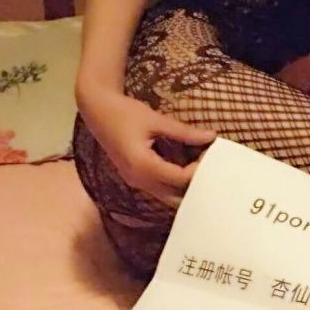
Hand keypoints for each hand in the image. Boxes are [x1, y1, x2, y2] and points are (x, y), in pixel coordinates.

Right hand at [76, 89, 216, 208]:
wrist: (97, 111)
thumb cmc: (125, 112)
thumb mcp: (157, 120)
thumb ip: (184, 132)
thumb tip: (211, 136)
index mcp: (143, 166)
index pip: (180, 178)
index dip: (199, 169)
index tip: (210, 154)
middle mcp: (138, 180)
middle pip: (176, 198)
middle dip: (195, 186)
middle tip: (210, 169)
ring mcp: (136, 182)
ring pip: (168, 198)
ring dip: (185, 188)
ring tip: (200, 170)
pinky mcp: (136, 179)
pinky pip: (161, 190)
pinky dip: (175, 185)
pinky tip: (187, 170)